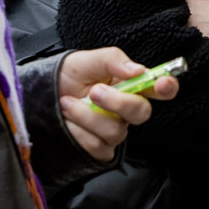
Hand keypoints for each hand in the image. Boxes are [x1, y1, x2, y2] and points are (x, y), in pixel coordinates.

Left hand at [56, 47, 177, 162]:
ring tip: (67, 103)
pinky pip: (97, 147)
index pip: (160, 88)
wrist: (41, 96)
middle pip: (141, 113)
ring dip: (87, 116)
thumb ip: (113, 60)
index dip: (167, 87)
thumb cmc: (68, 76)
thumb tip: (138, 70)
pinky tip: (68, 121)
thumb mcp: (86, 59)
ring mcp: (115, 130)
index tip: (161, 83)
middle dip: (118, 102)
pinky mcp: (100, 149)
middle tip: (94, 92)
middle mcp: (127, 110)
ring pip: (115, 131)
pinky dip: (78, 132)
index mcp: (131, 84)